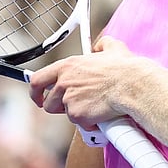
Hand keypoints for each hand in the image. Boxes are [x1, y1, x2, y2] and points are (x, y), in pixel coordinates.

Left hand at [28, 37, 145, 129]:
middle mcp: (64, 83)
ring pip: (64, 114)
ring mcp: (69, 100)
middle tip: (72, 105)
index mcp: (67, 66)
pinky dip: (90, 122)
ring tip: (92, 107)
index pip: (37, 80)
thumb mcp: (113, 48)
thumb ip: (101, 45)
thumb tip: (98, 47)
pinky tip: (101, 114)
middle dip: (58, 106)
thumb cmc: (125, 69)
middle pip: (49, 102)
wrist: (132, 86)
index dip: (35, 91)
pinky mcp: (77, 115)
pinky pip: (80, 123)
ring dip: (76, 113)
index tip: (39, 97)